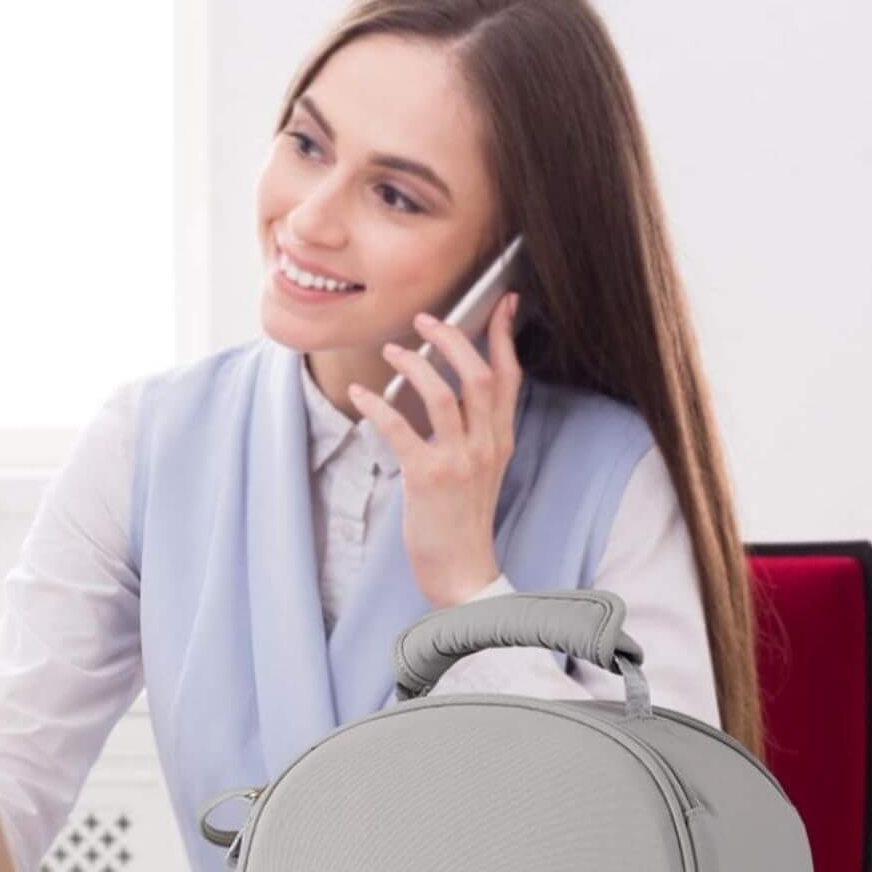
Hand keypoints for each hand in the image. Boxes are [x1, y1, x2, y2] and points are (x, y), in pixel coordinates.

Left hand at [347, 291, 521, 608]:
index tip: (500, 301)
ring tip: (393, 349)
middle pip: (478, 376)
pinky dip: (379, 405)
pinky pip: (401, 430)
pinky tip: (361, 394)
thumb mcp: (484, 468)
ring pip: (444, 396)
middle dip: (453, 340)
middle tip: (425, 319)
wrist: (463, 570)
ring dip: (416, 365)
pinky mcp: (428, 478)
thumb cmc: (463, 519)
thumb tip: (461, 393)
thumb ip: (479, 431)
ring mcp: (460, 462)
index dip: (504, 335)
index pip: (510, 376)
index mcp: (502, 439)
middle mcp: (487, 445)